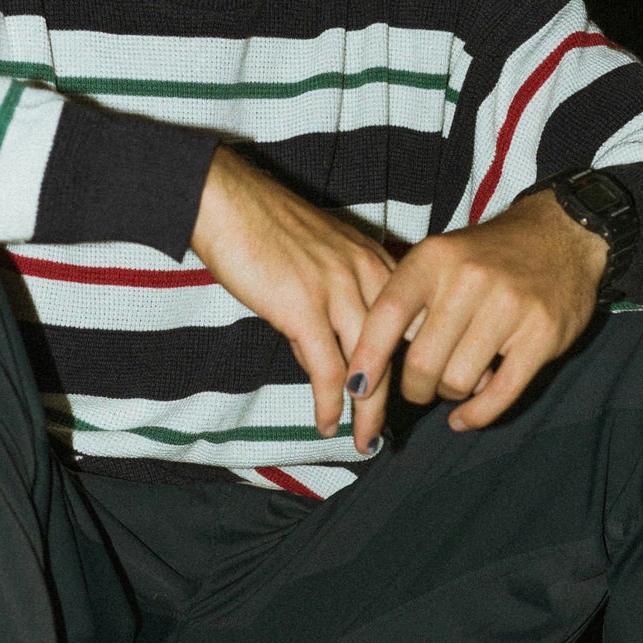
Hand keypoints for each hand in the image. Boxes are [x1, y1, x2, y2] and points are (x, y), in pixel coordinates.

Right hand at [190, 146, 397, 437]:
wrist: (227, 200)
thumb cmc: (265, 227)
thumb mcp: (320, 258)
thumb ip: (337, 299)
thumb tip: (335, 352)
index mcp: (375, 261)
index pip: (414, 322)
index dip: (415, 363)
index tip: (412, 396)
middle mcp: (368, 274)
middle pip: (398, 349)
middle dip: (393, 398)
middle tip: (388, 432)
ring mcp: (338, 291)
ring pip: (369, 366)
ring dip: (367, 412)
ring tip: (363, 442)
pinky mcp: (304, 308)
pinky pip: (329, 370)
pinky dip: (330, 404)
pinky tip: (326, 423)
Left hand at [344, 190, 606, 451]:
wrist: (563, 233)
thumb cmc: (489, 254)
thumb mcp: (441, 255)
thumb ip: (408, 298)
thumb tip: (365, 360)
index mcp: (434, 258)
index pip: (387, 316)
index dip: (367, 358)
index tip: (357, 387)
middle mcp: (469, 279)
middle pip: (421, 363)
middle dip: (415, 388)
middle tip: (420, 388)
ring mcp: (509, 307)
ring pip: (457, 381)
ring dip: (449, 395)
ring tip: (455, 383)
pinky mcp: (542, 334)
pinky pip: (499, 393)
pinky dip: (476, 415)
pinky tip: (464, 418)